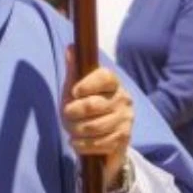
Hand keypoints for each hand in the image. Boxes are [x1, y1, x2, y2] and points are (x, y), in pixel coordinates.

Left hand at [61, 47, 133, 189]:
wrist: (103, 140)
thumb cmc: (85, 109)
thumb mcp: (76, 89)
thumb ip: (74, 70)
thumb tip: (70, 47)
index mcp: (113, 83)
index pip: (104, 77)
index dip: (87, 84)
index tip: (74, 92)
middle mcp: (123, 99)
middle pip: (93, 105)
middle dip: (72, 113)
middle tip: (67, 116)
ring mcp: (125, 119)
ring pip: (93, 127)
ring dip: (75, 131)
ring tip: (72, 130)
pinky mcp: (124, 138)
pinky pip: (97, 143)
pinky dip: (81, 145)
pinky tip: (77, 141)